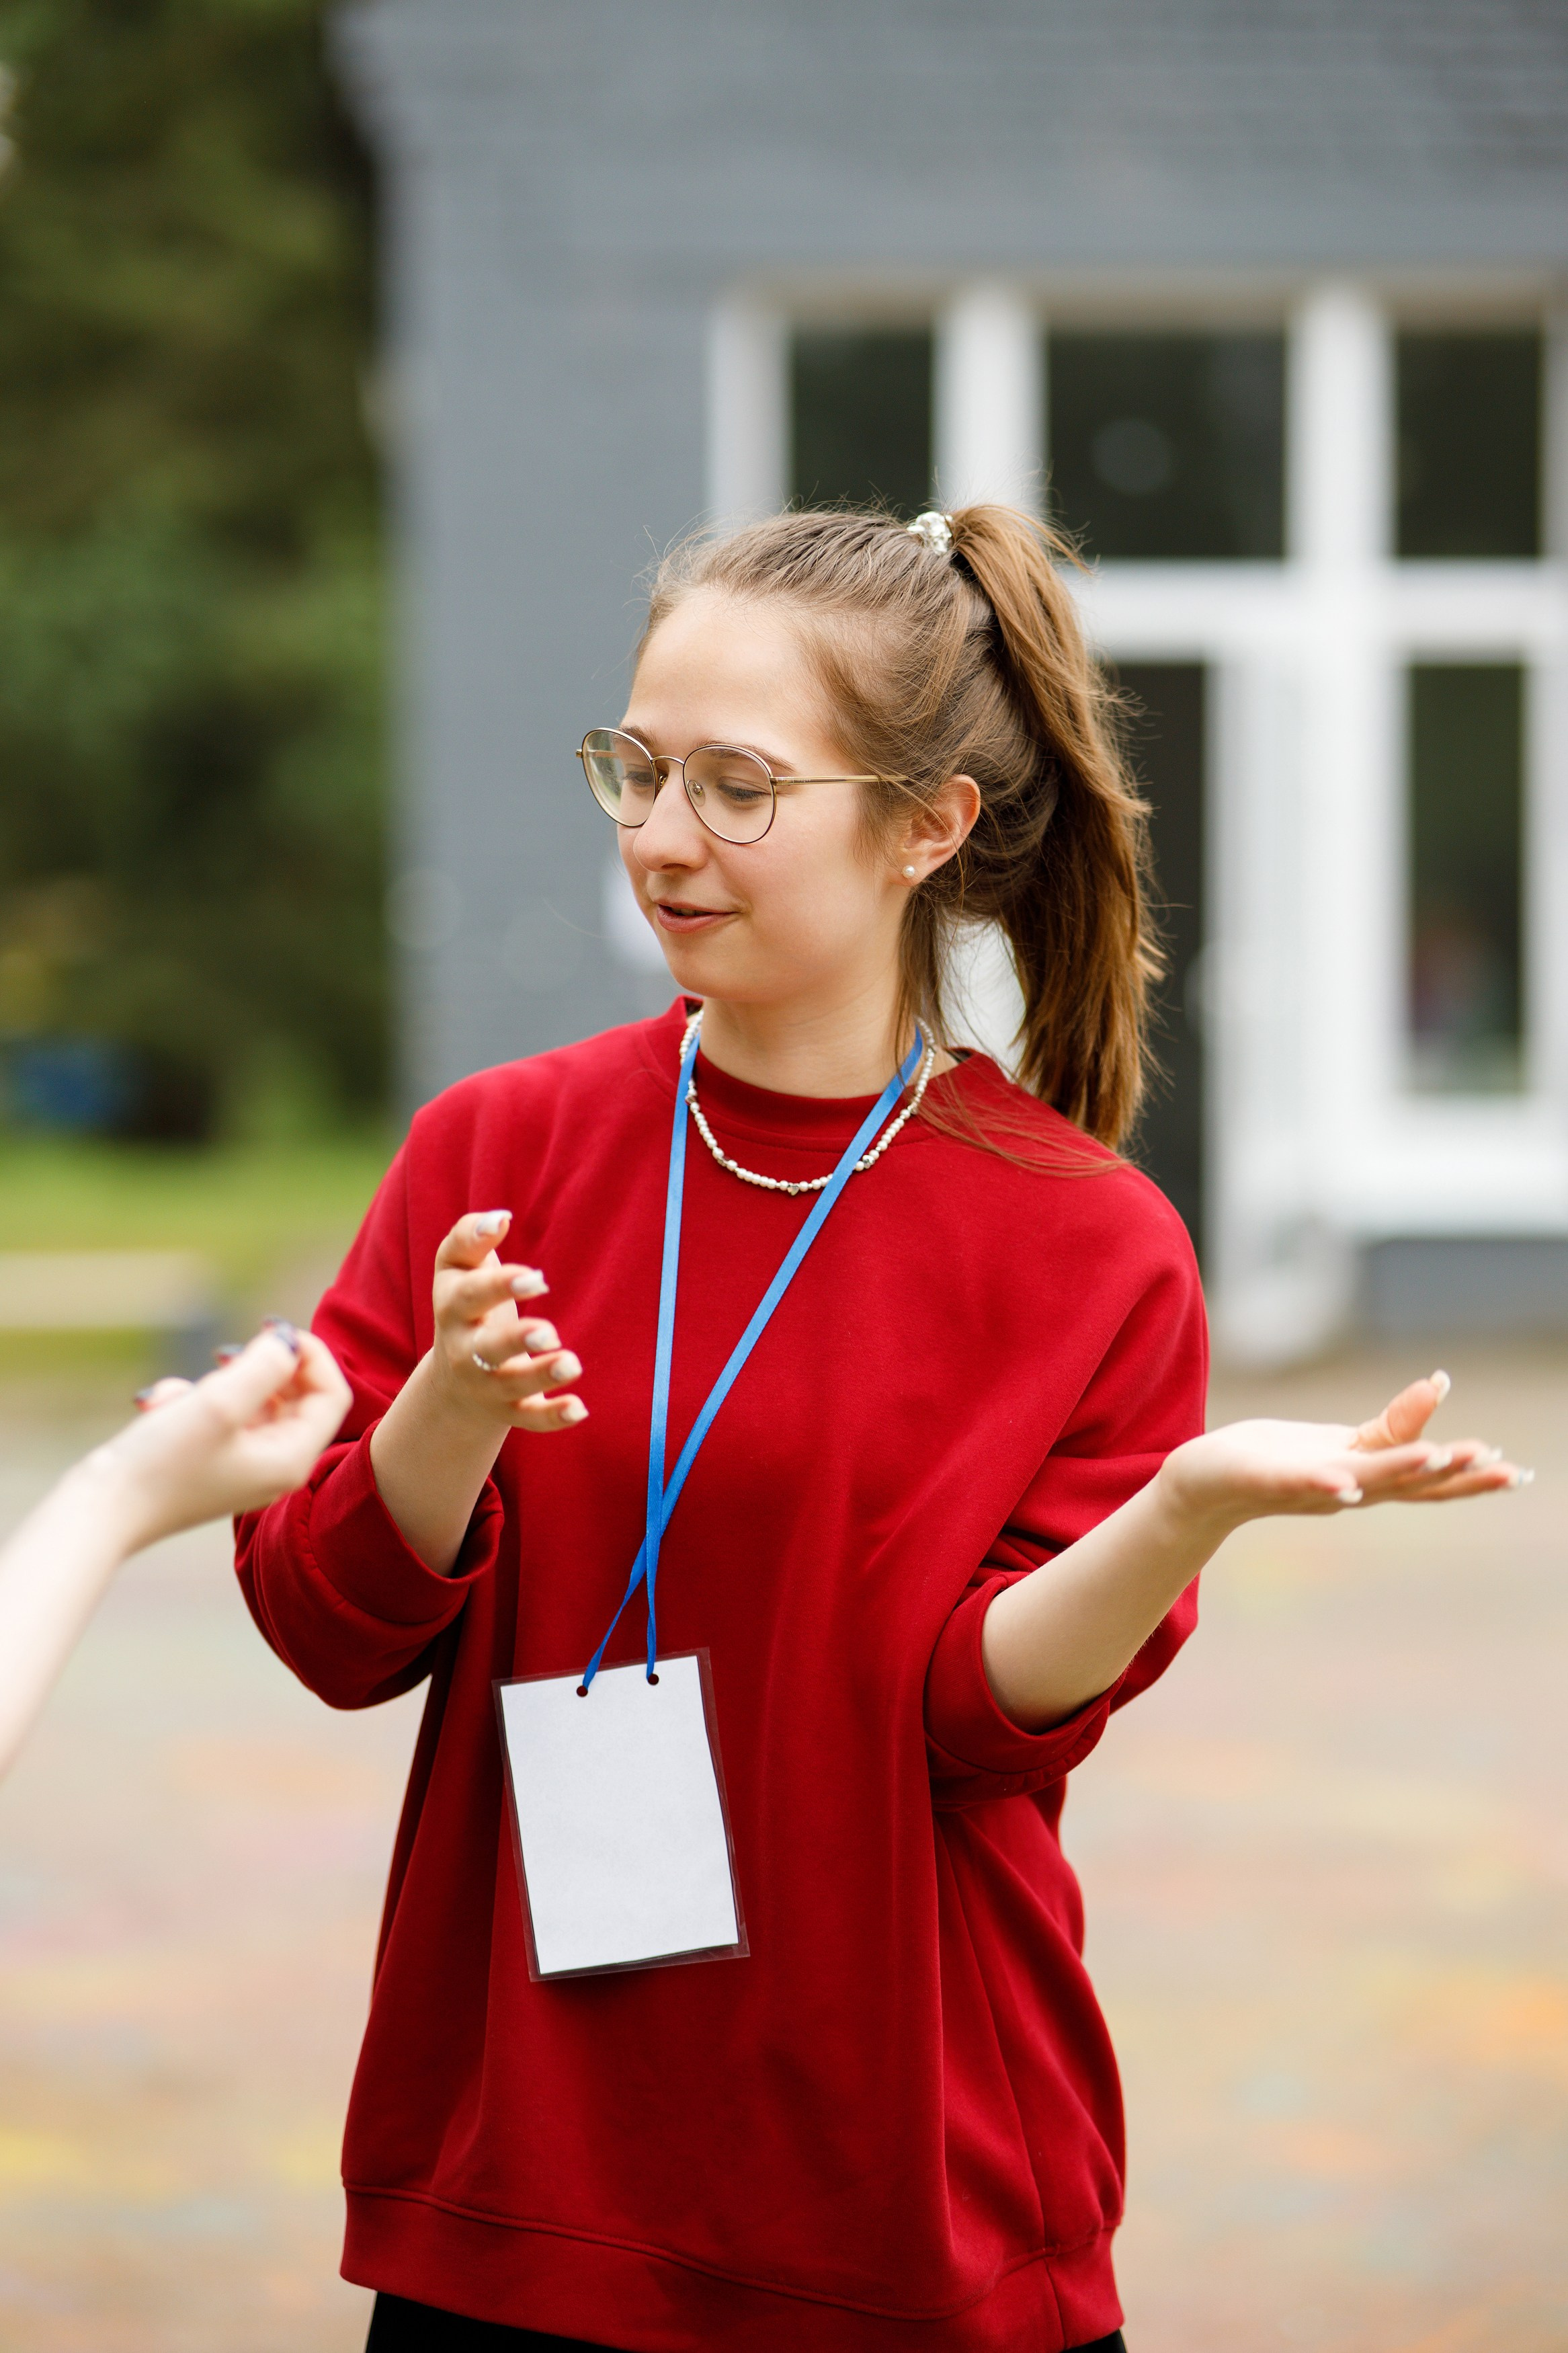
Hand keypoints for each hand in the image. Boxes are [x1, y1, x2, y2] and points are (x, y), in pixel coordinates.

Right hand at [95, 1324, 352, 1549]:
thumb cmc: (162, 1463)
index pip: (332, 1393)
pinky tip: (161, 1406)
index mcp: (292, 1459)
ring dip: (221, 1382)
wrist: (100, 1512)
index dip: (311, 1353)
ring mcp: (243, 1466)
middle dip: (264, 1366)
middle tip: (226, 1354)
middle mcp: (276, 1466)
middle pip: (297, 1395)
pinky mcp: (211, 1463)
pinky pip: (219, 1415)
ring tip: (185, 1392)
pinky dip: (194, 1401)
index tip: (271, 1329)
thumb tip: (287, 1341)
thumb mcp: (220, 1403)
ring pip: (255, 1401)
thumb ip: (265, 1365)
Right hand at [426, 1210, 585, 1433]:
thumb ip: (470, 1235)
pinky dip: (552, 1416)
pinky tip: (580, 1408)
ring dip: (541, 1376)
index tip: (537, 1278)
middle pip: (487, 1348)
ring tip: (572, 1363)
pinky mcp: (508, 1410)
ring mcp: (486, 1384)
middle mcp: (464, 1350)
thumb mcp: (455, 1268)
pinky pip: (528, 1418)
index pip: (470, 1296)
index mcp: (453, 1307)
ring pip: (511, 1384)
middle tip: (549, 1333)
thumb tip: (499, 1218)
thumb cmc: (465, 1304)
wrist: (451, 1379)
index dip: (501, 1286)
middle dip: (517, 1340)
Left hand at [1159, 1370, 1525, 1532]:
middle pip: (1406, 1484)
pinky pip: (1295, 1480)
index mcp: (1365, 1479)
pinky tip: (1345, 1480)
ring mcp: (1304, 1487)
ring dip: (1399, 1470)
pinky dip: (1323, 1481)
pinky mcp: (1261, 1479)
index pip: (1426, 1480)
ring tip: (1439, 1456)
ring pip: (1361, 1480)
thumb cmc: (1277, 1462)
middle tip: (1502, 1469)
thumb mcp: (1342, 1442)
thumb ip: (1390, 1428)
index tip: (1513, 1469)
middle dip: (1455, 1477)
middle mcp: (1344, 1489)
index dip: (1468, 1477)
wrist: (1202, 1486)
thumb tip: (1441, 1385)